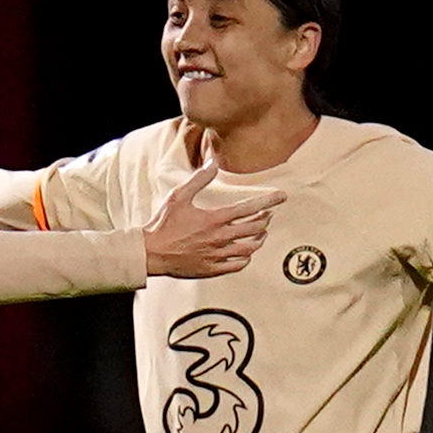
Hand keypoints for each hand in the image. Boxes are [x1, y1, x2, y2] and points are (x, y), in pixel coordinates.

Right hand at [141, 160, 280, 278]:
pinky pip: (238, 265)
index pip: (249, 208)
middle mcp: (219, 238)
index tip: (281, 196)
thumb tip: (213, 163)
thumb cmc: (162, 223)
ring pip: (249, 248)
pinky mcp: (212, 269)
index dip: (268, 200)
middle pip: (254, 229)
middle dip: (265, 219)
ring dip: (259, 239)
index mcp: (213, 219)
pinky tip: (246, 253)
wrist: (150, 252)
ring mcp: (217, 255)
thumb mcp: (178, 196)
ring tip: (261, 233)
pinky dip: (246, 258)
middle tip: (267, 214)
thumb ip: (199, 179)